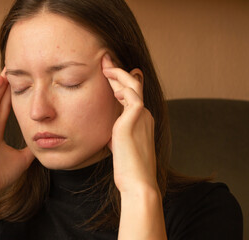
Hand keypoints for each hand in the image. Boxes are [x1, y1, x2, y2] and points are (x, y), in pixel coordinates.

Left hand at [102, 54, 157, 194]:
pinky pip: (132, 96)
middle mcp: (144, 115)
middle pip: (134, 84)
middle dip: (119, 71)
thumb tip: (109, 133)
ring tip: (105, 65)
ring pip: (134, 85)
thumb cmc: (128, 167)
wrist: (138, 182)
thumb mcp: (120, 145)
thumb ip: (117, 134)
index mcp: (140, 120)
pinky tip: (113, 89)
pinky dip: (123, 88)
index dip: (121, 81)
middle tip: (106, 59)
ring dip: (119, 74)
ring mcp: (141, 116)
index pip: (132, 94)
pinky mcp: (135, 119)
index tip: (109, 72)